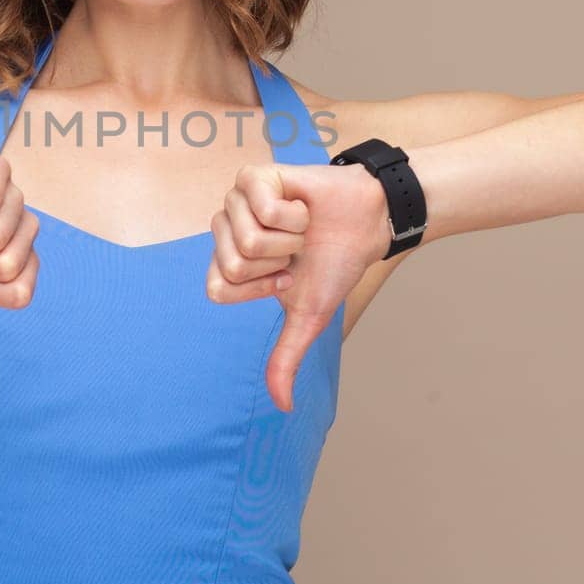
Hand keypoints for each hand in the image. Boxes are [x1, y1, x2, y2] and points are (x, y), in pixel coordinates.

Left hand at [205, 163, 389, 411]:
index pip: (217, 288)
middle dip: (276, 263)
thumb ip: (286, 357)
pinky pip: (263, 209)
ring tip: (300, 229)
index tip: (285, 278)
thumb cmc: (333, 265)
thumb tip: (283, 406)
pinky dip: (294, 216)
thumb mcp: (307, 317)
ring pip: (248, 238)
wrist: (367, 225)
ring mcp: (236, 200)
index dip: (259, 289)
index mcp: (228, 263)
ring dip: (289, 239)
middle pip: (231, 265)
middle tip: (295, 250)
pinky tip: (303, 208)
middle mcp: (225, 230)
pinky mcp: (254, 176)